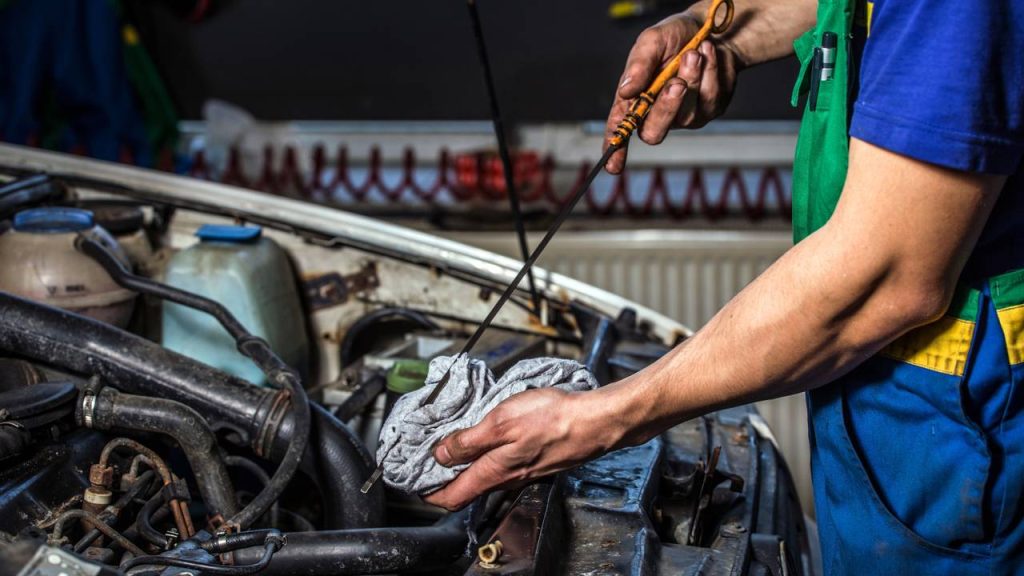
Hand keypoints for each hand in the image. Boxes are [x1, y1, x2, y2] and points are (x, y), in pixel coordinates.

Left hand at [423, 387, 622, 510]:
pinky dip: (487, 454)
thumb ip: (469, 441)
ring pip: (485, 475)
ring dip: (466, 463)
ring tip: (453, 441)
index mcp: (493, 472)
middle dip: (444, 476)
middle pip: (466, 487)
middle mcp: (507, 478)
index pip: (451, 497)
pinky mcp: (536, 460)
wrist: (595, 422)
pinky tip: (488, 435)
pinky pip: (503, 464)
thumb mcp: (500, 423)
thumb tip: (441, 454)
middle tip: (428, 456)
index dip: (428, 493)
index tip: (413, 480)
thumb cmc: (553, 420)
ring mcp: (523, 471)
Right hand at [604, 13, 739, 173]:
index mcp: (633, 99)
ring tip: (695, 52)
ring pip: (686, 113)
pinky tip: (708, 54)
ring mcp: (684, 116)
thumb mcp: (652, 40)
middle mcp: (656, 113)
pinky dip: (710, 71)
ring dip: (693, 78)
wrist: (710, 30)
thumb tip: (626, 91)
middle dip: (666, 108)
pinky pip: (710, 98)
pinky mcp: (708, 110)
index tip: (613, 166)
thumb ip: (638, 64)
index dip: (615, 148)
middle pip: (654, 133)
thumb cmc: (674, 38)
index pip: (619, 129)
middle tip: (676, 82)